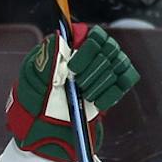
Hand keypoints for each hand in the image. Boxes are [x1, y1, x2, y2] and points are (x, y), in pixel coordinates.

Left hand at [7, 24, 138, 161]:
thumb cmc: (39, 99)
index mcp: (72, 48)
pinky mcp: (116, 85)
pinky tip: (95, 102)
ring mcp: (107, 68)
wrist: (49, 126)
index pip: (94, 35)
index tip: (73, 67)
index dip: (88, 49)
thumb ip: (47, 58)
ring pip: (118, 64)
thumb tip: (59, 36)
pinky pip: (126, 81)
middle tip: (78, 84)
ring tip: (84, 94)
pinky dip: (110, 93)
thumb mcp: (36, 80)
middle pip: (109, 48)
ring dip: (100, 82)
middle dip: (93, 69)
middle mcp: (93, 54)